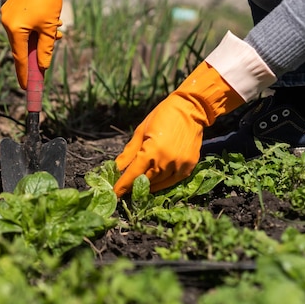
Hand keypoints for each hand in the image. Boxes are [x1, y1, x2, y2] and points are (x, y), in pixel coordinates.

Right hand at [0, 0, 89, 88]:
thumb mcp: (49, 28)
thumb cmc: (49, 0)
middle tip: (43, 66)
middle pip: (21, 46)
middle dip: (34, 54)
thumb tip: (43, 66)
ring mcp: (8, 13)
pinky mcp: (12, 7)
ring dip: (38, 39)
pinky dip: (34, 29)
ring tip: (56, 32)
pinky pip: (22, 25)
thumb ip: (46, 49)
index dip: (24, 73)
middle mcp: (7, 22)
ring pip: (23, 35)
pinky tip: (50, 24)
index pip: (19, 57)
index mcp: (14, 29)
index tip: (27, 87)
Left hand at [113, 62, 244, 196]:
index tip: (114, 194)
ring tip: (138, 188)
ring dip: (148, 186)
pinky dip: (163, 184)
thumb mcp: (141, 132)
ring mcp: (179, 165)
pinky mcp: (189, 166)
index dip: (122, 186)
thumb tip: (116, 167)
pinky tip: (155, 183)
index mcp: (151, 151)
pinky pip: (173, 181)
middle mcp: (166, 161)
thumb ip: (129, 153)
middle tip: (125, 190)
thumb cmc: (162, 116)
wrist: (190, 109)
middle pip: (145, 181)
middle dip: (134, 187)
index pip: (133, 174)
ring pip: (159, 183)